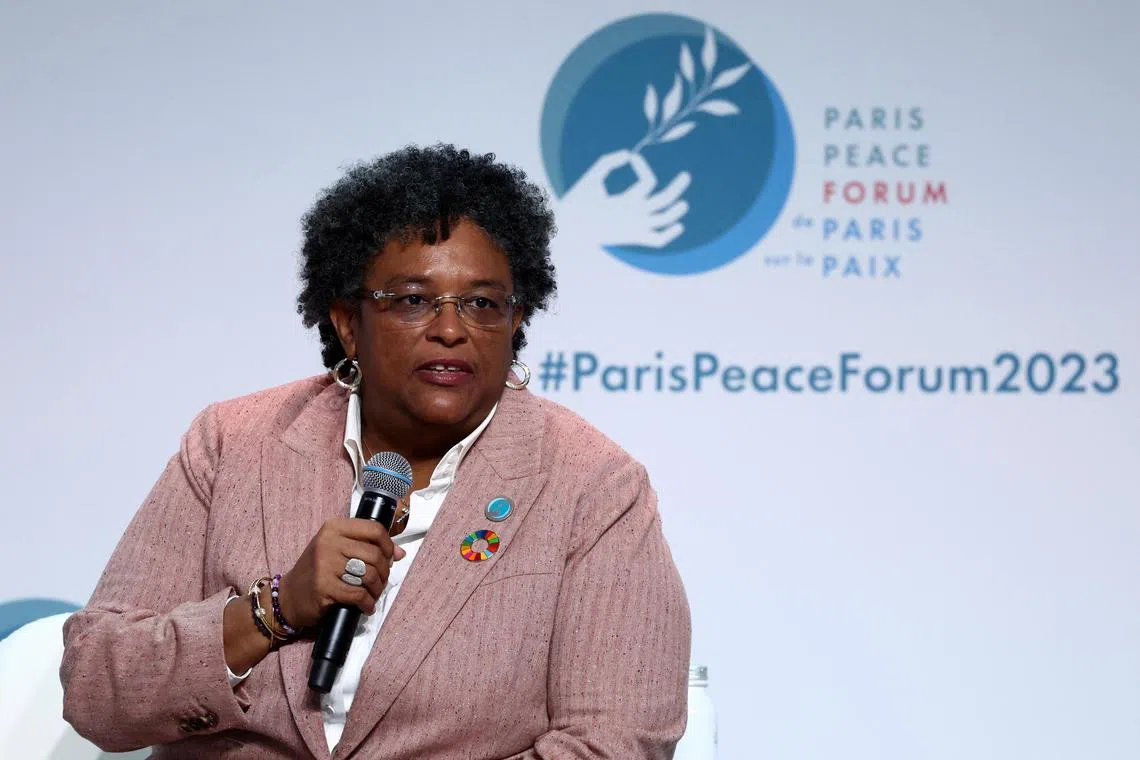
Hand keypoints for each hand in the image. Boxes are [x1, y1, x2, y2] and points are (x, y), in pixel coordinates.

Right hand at [276, 518, 406, 628]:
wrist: (289, 596)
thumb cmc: (318, 571)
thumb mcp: (338, 550)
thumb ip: (366, 547)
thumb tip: (399, 553)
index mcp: (334, 527)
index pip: (374, 529)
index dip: (388, 545)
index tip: (390, 558)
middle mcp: (328, 541)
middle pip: (375, 554)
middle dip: (384, 572)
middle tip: (380, 582)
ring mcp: (324, 564)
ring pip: (369, 574)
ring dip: (377, 589)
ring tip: (373, 595)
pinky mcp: (324, 586)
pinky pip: (358, 594)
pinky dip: (367, 603)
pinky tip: (366, 607)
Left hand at [555, 149, 690, 248]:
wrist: (568, 223)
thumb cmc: (578, 200)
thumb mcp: (593, 176)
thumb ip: (608, 161)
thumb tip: (629, 154)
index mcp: (628, 199)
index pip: (648, 182)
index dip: (643, 167)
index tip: (633, 158)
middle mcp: (635, 212)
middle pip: (664, 200)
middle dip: (677, 188)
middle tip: (686, 175)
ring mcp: (636, 225)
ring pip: (664, 219)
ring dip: (676, 210)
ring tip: (683, 202)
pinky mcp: (634, 237)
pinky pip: (657, 240)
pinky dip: (669, 235)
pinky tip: (678, 225)